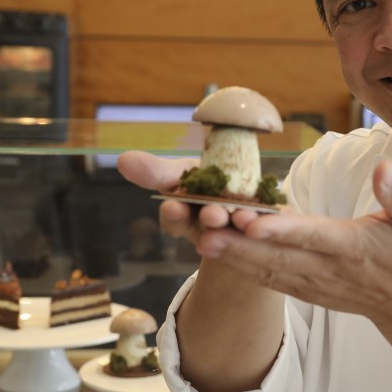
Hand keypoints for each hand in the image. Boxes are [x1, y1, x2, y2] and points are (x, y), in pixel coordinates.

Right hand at [117, 150, 254, 243]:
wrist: (238, 184)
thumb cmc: (201, 179)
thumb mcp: (179, 172)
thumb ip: (156, 171)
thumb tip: (123, 159)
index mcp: (185, 217)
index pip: (175, 219)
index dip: (175, 215)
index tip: (175, 207)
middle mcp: (208, 230)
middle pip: (207, 228)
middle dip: (210, 220)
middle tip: (214, 215)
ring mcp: (235, 231)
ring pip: (237, 230)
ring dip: (239, 223)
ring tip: (243, 216)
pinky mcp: (262, 228)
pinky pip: (264, 225)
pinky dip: (265, 221)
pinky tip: (268, 213)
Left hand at [198, 160, 391, 328]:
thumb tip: (383, 168)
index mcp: (352, 247)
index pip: (313, 236)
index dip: (282, 230)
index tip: (253, 221)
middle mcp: (326, 268)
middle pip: (277, 256)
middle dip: (240, 244)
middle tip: (204, 229)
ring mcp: (311, 283)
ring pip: (265, 270)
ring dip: (231, 255)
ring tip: (197, 237)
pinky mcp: (301, 289)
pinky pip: (266, 278)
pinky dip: (238, 265)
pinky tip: (211, 251)